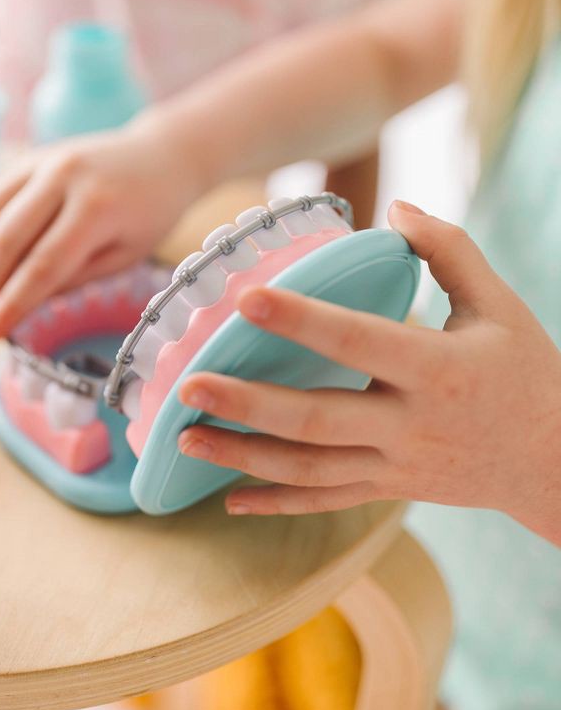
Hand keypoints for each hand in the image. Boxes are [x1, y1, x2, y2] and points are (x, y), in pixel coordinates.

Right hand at [0, 118, 204, 337]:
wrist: (162, 157)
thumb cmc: (150, 215)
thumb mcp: (126, 256)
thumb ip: (76, 277)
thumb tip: (25, 301)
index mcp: (97, 207)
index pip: (43, 265)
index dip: (12, 303)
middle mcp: (63, 176)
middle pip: (6, 239)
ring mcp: (43, 160)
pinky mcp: (30, 157)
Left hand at [178, 201, 560, 545]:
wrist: (555, 462)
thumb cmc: (527, 375)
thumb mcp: (500, 307)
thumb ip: (451, 251)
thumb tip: (396, 208)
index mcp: (439, 370)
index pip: (360, 342)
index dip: (303, 321)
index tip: (248, 299)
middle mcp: (411, 426)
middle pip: (316, 419)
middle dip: (247, 404)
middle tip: (188, 386)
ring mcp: (396, 467)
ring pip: (308, 468)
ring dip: (243, 457)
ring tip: (186, 438)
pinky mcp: (388, 489)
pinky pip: (325, 500)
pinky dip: (276, 501)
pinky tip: (229, 498)